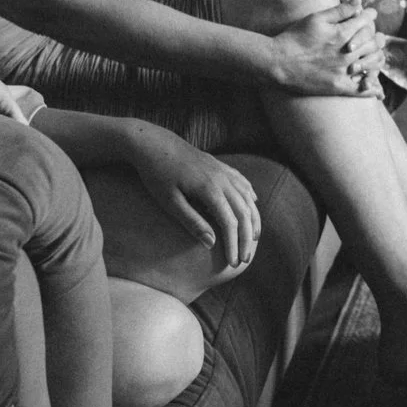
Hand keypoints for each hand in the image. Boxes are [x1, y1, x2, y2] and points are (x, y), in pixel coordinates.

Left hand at [130, 131, 260, 271]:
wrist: (153, 143)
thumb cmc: (156, 174)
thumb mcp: (169, 202)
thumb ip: (191, 222)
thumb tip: (212, 243)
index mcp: (209, 189)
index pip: (230, 222)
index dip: (234, 244)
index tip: (233, 263)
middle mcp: (222, 179)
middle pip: (244, 212)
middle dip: (247, 238)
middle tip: (245, 259)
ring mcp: (223, 170)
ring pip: (248, 197)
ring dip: (253, 219)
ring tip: (253, 238)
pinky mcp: (220, 165)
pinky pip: (243, 183)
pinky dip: (250, 197)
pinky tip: (253, 205)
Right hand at [266, 0, 382, 95]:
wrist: (278, 63)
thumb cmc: (295, 37)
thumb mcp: (316, 18)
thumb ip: (340, 10)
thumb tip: (359, 0)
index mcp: (342, 34)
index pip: (366, 21)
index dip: (370, 15)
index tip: (371, 13)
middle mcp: (347, 53)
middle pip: (373, 43)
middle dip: (377, 36)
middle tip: (377, 34)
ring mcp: (343, 71)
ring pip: (372, 64)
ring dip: (378, 57)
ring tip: (377, 54)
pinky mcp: (338, 86)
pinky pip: (361, 90)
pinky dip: (372, 88)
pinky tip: (377, 87)